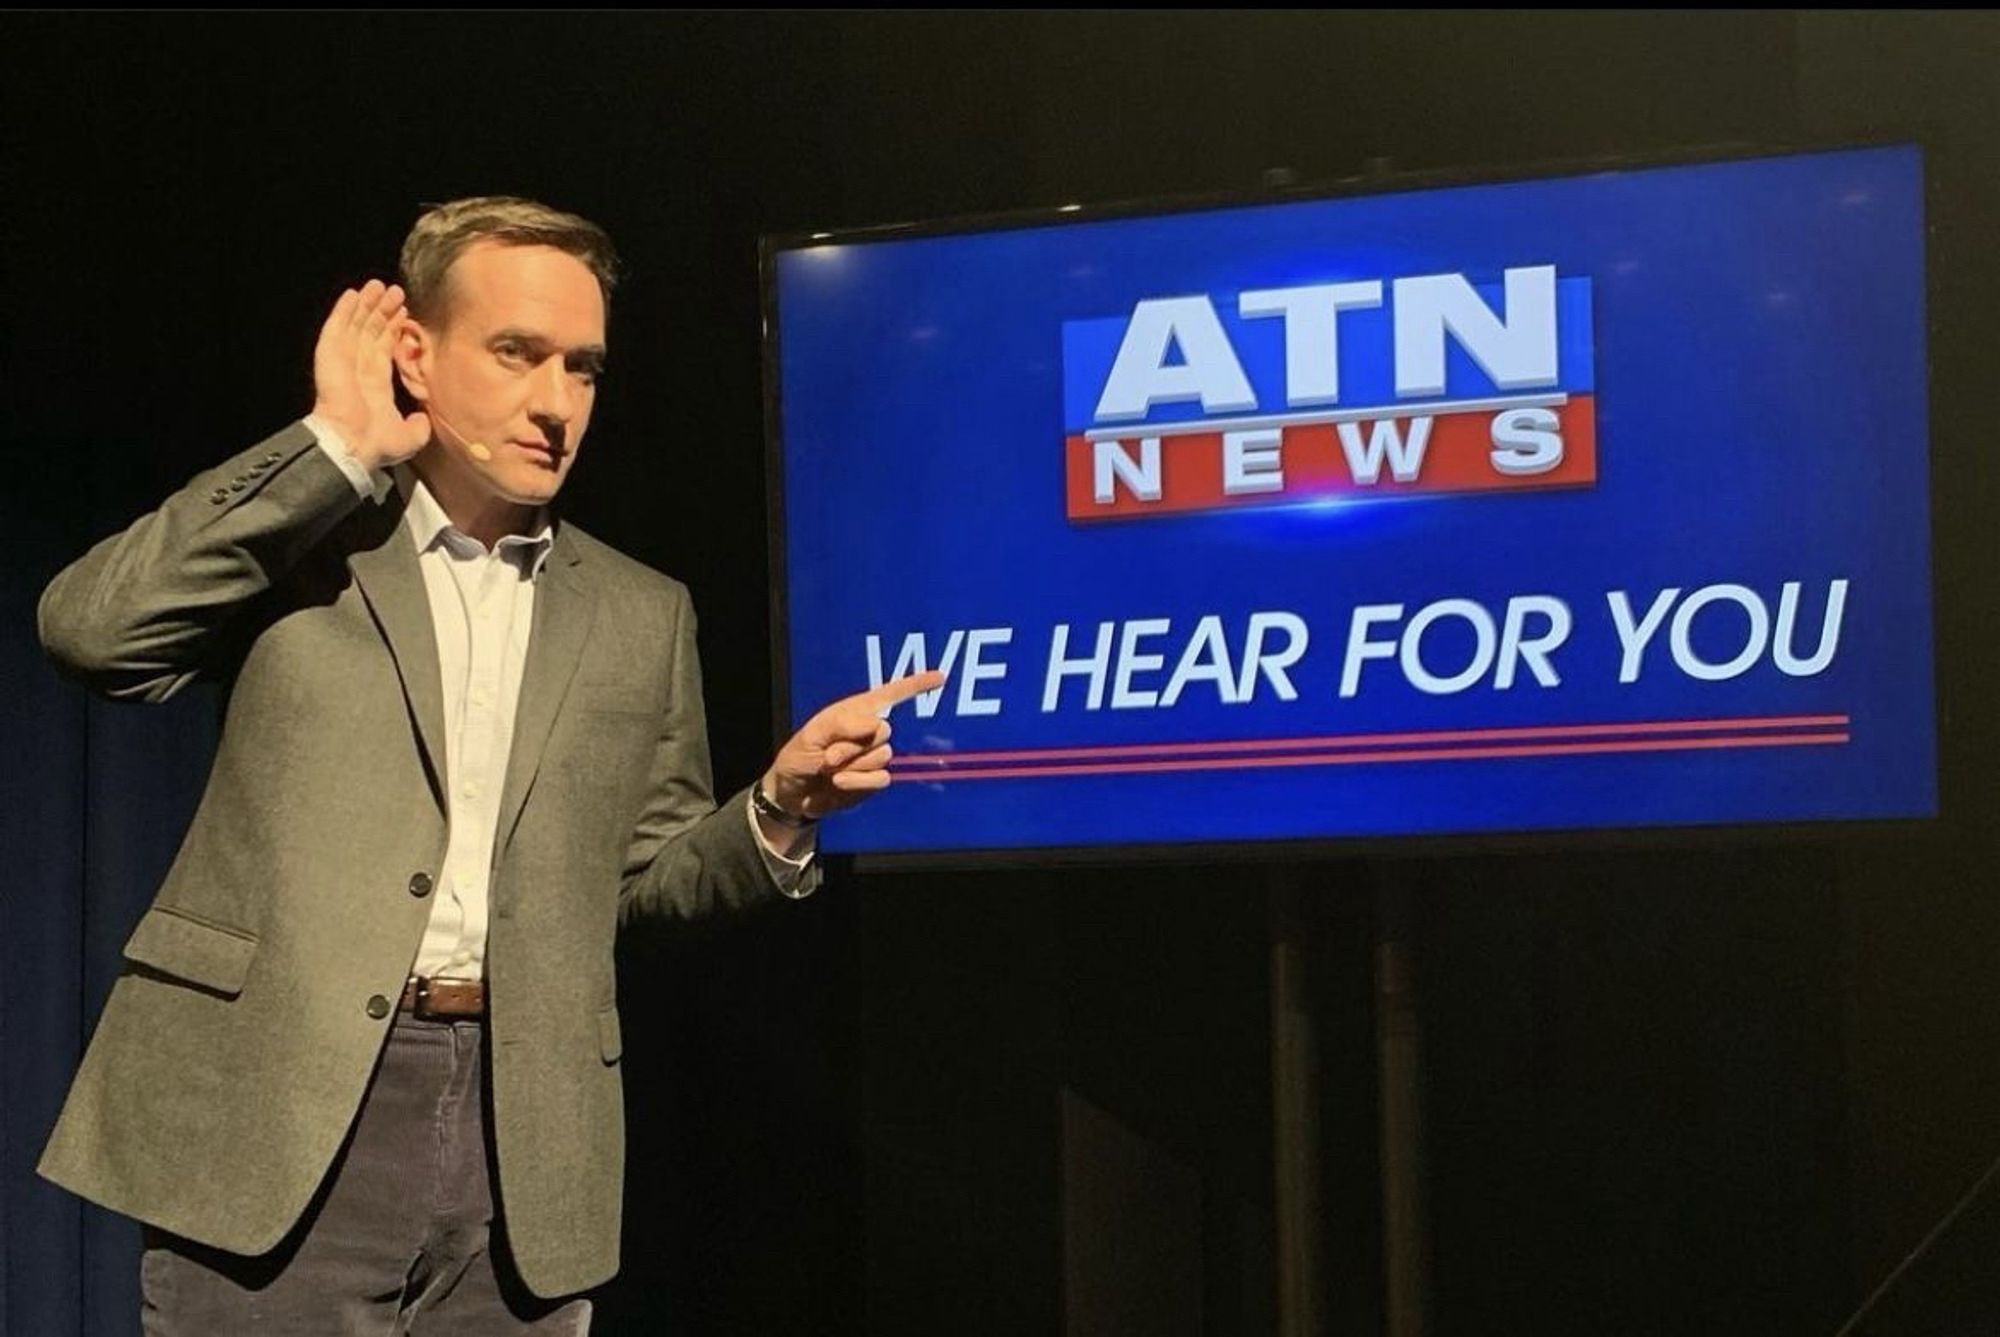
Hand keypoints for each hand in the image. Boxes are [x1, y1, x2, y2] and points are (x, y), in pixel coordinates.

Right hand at [310, 279, 430, 470]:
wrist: (353, 444)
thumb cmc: (378, 444)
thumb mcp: (411, 437)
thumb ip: (419, 425)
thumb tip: (423, 418)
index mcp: (375, 386)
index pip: (384, 350)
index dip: (393, 331)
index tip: (404, 313)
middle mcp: (358, 371)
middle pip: (371, 333)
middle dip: (382, 312)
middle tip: (395, 292)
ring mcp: (342, 361)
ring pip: (355, 326)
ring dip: (366, 305)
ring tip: (379, 285)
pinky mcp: (329, 355)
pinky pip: (337, 328)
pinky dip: (344, 311)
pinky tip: (352, 294)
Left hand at [761, 670, 946, 821]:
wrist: (794, 793)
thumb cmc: (799, 756)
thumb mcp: (813, 733)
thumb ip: (843, 724)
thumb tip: (875, 723)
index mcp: (856, 711)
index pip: (891, 694)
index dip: (916, 685)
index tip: (941, 678)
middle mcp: (869, 731)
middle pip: (883, 730)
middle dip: (853, 744)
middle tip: (828, 754)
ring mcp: (874, 756)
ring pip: (882, 756)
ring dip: (852, 764)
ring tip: (830, 768)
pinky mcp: (874, 780)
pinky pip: (880, 778)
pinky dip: (857, 782)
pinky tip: (840, 782)